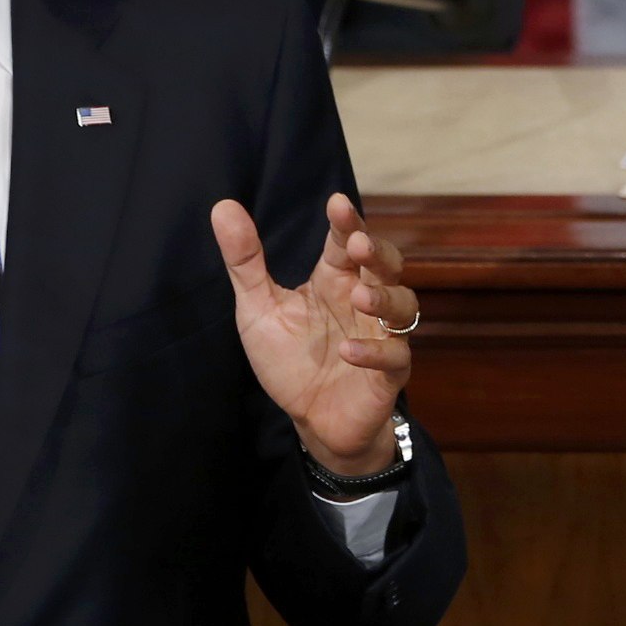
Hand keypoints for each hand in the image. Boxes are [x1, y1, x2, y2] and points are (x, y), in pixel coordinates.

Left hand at [211, 192, 414, 474]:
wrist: (311, 421)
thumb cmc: (290, 360)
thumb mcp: (258, 308)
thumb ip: (245, 261)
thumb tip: (223, 206)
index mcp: (334, 281)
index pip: (346, 243)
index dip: (346, 224)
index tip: (336, 204)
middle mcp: (363, 302)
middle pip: (386, 267)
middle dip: (378, 252)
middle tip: (359, 244)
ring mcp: (380, 336)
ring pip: (403, 306)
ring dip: (385, 298)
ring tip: (360, 297)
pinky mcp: (388, 374)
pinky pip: (395, 357)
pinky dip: (374, 352)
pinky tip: (349, 351)